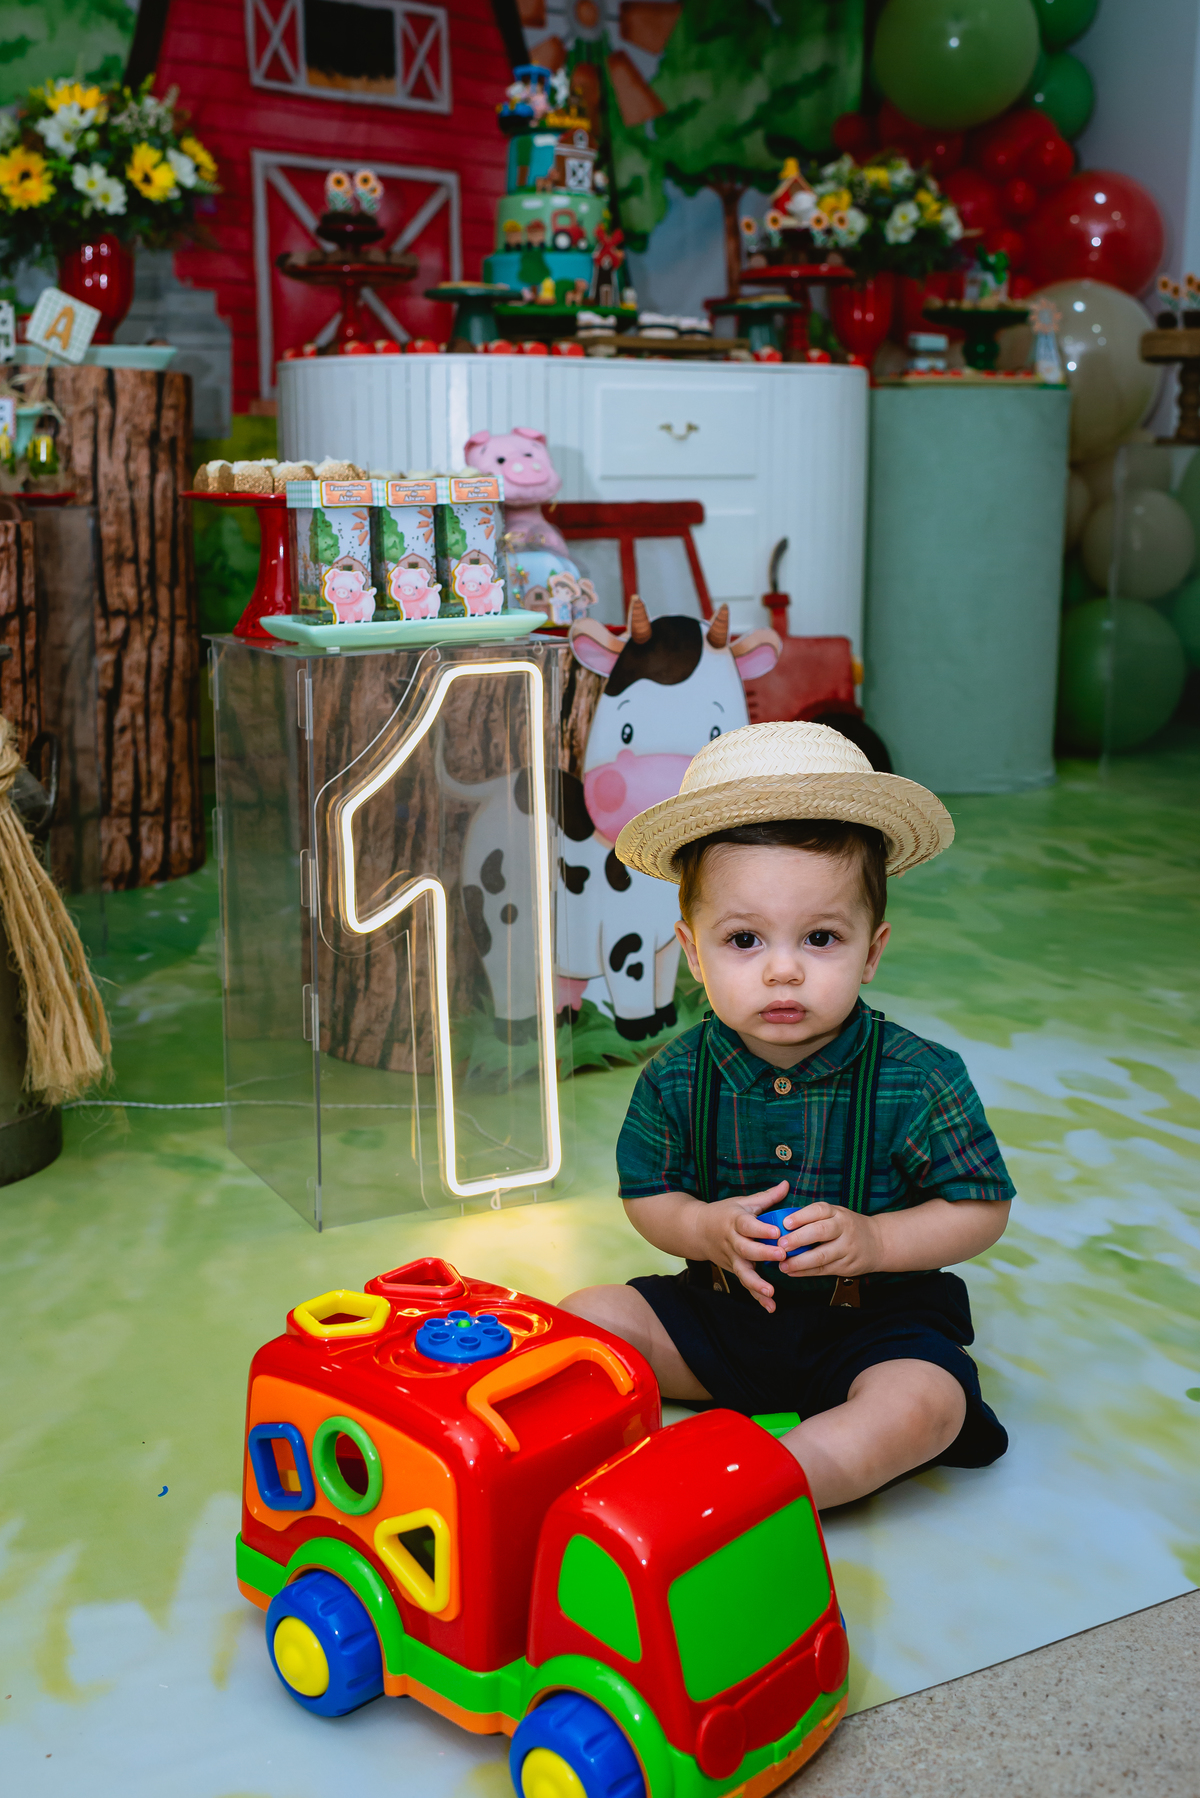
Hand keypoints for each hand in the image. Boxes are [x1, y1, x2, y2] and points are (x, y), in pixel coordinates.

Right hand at [697, 1180, 791, 1312]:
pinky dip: (756, 1297)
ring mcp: (731, 1258)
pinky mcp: (734, 1270)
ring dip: (756, 1283)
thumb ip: (767, 1197)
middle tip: (781, 1255)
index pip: (747, 1224)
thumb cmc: (724, 1213)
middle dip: (763, 1253)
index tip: (776, 1230)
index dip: (761, 1228)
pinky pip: (745, 1285)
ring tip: (771, 1291)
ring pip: (743, 1271)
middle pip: (746, 1249)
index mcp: (735, 1221)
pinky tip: (770, 1307)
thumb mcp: (742, 1202)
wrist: (696, 1230)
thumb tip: (786, 1184)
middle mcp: (732, 1241)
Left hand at [778, 1202, 882, 1279]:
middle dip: (798, 1239)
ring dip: (799, 1262)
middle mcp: (844, 1229)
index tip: (785, 1223)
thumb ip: (812, 1219)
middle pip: (820, 1232)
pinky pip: (824, 1270)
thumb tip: (780, 1225)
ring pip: (821, 1256)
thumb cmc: (846, 1226)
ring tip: (782, 1265)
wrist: (878, 1243)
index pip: (819, 1211)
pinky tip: (792, 1272)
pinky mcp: (847, 1266)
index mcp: (837, 1213)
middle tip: (780, 1245)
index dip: (801, 1216)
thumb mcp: (835, 1215)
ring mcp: (847, 1248)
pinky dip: (806, 1272)